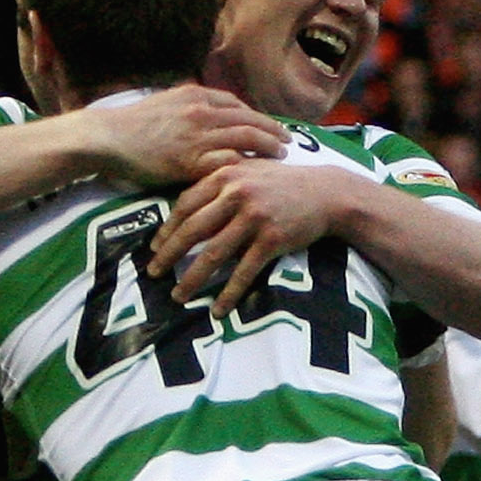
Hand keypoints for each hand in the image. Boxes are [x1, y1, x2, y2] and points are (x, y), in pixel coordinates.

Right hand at [77, 84, 290, 190]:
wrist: (107, 137)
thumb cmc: (132, 124)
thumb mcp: (164, 101)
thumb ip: (189, 104)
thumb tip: (209, 108)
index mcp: (194, 94)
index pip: (236, 104)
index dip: (257, 115)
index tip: (269, 124)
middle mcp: (200, 111)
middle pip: (248, 119)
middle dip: (271, 130)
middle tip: (287, 140)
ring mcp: (197, 135)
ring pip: (245, 138)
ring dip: (267, 147)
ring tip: (280, 155)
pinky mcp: (191, 160)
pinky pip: (227, 161)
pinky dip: (245, 166)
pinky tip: (257, 173)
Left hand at [151, 160, 358, 308]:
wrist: (327, 194)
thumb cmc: (285, 184)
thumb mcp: (249, 171)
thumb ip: (220, 183)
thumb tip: (189, 208)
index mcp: (226, 175)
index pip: (186, 204)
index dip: (167, 228)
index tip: (155, 247)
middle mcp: (237, 194)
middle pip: (193, 230)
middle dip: (169, 254)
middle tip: (154, 273)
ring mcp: (255, 218)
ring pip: (214, 253)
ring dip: (193, 278)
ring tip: (179, 296)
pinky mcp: (273, 239)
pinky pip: (244, 272)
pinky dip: (229, 293)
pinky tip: (217, 309)